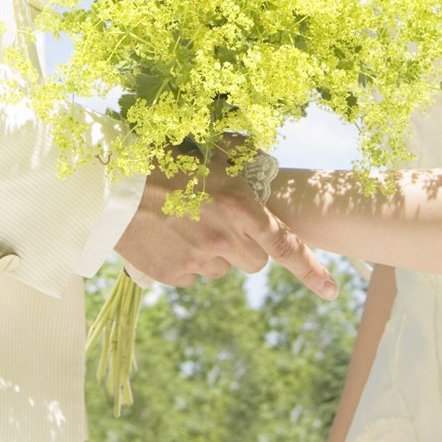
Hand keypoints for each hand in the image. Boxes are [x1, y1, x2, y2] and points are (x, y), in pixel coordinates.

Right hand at [115, 155, 337, 299]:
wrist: (109, 182)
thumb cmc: (160, 156)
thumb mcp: (208, 149)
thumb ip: (240, 155)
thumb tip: (258, 153)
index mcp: (239, 206)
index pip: (287, 247)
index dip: (312, 272)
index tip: (332, 292)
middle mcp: (224, 237)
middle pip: (255, 262)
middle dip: (246, 246)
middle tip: (219, 221)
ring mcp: (197, 260)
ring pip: (223, 269)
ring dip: (214, 253)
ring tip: (184, 223)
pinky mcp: (172, 275)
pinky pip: (193, 276)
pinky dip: (185, 261)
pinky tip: (166, 236)